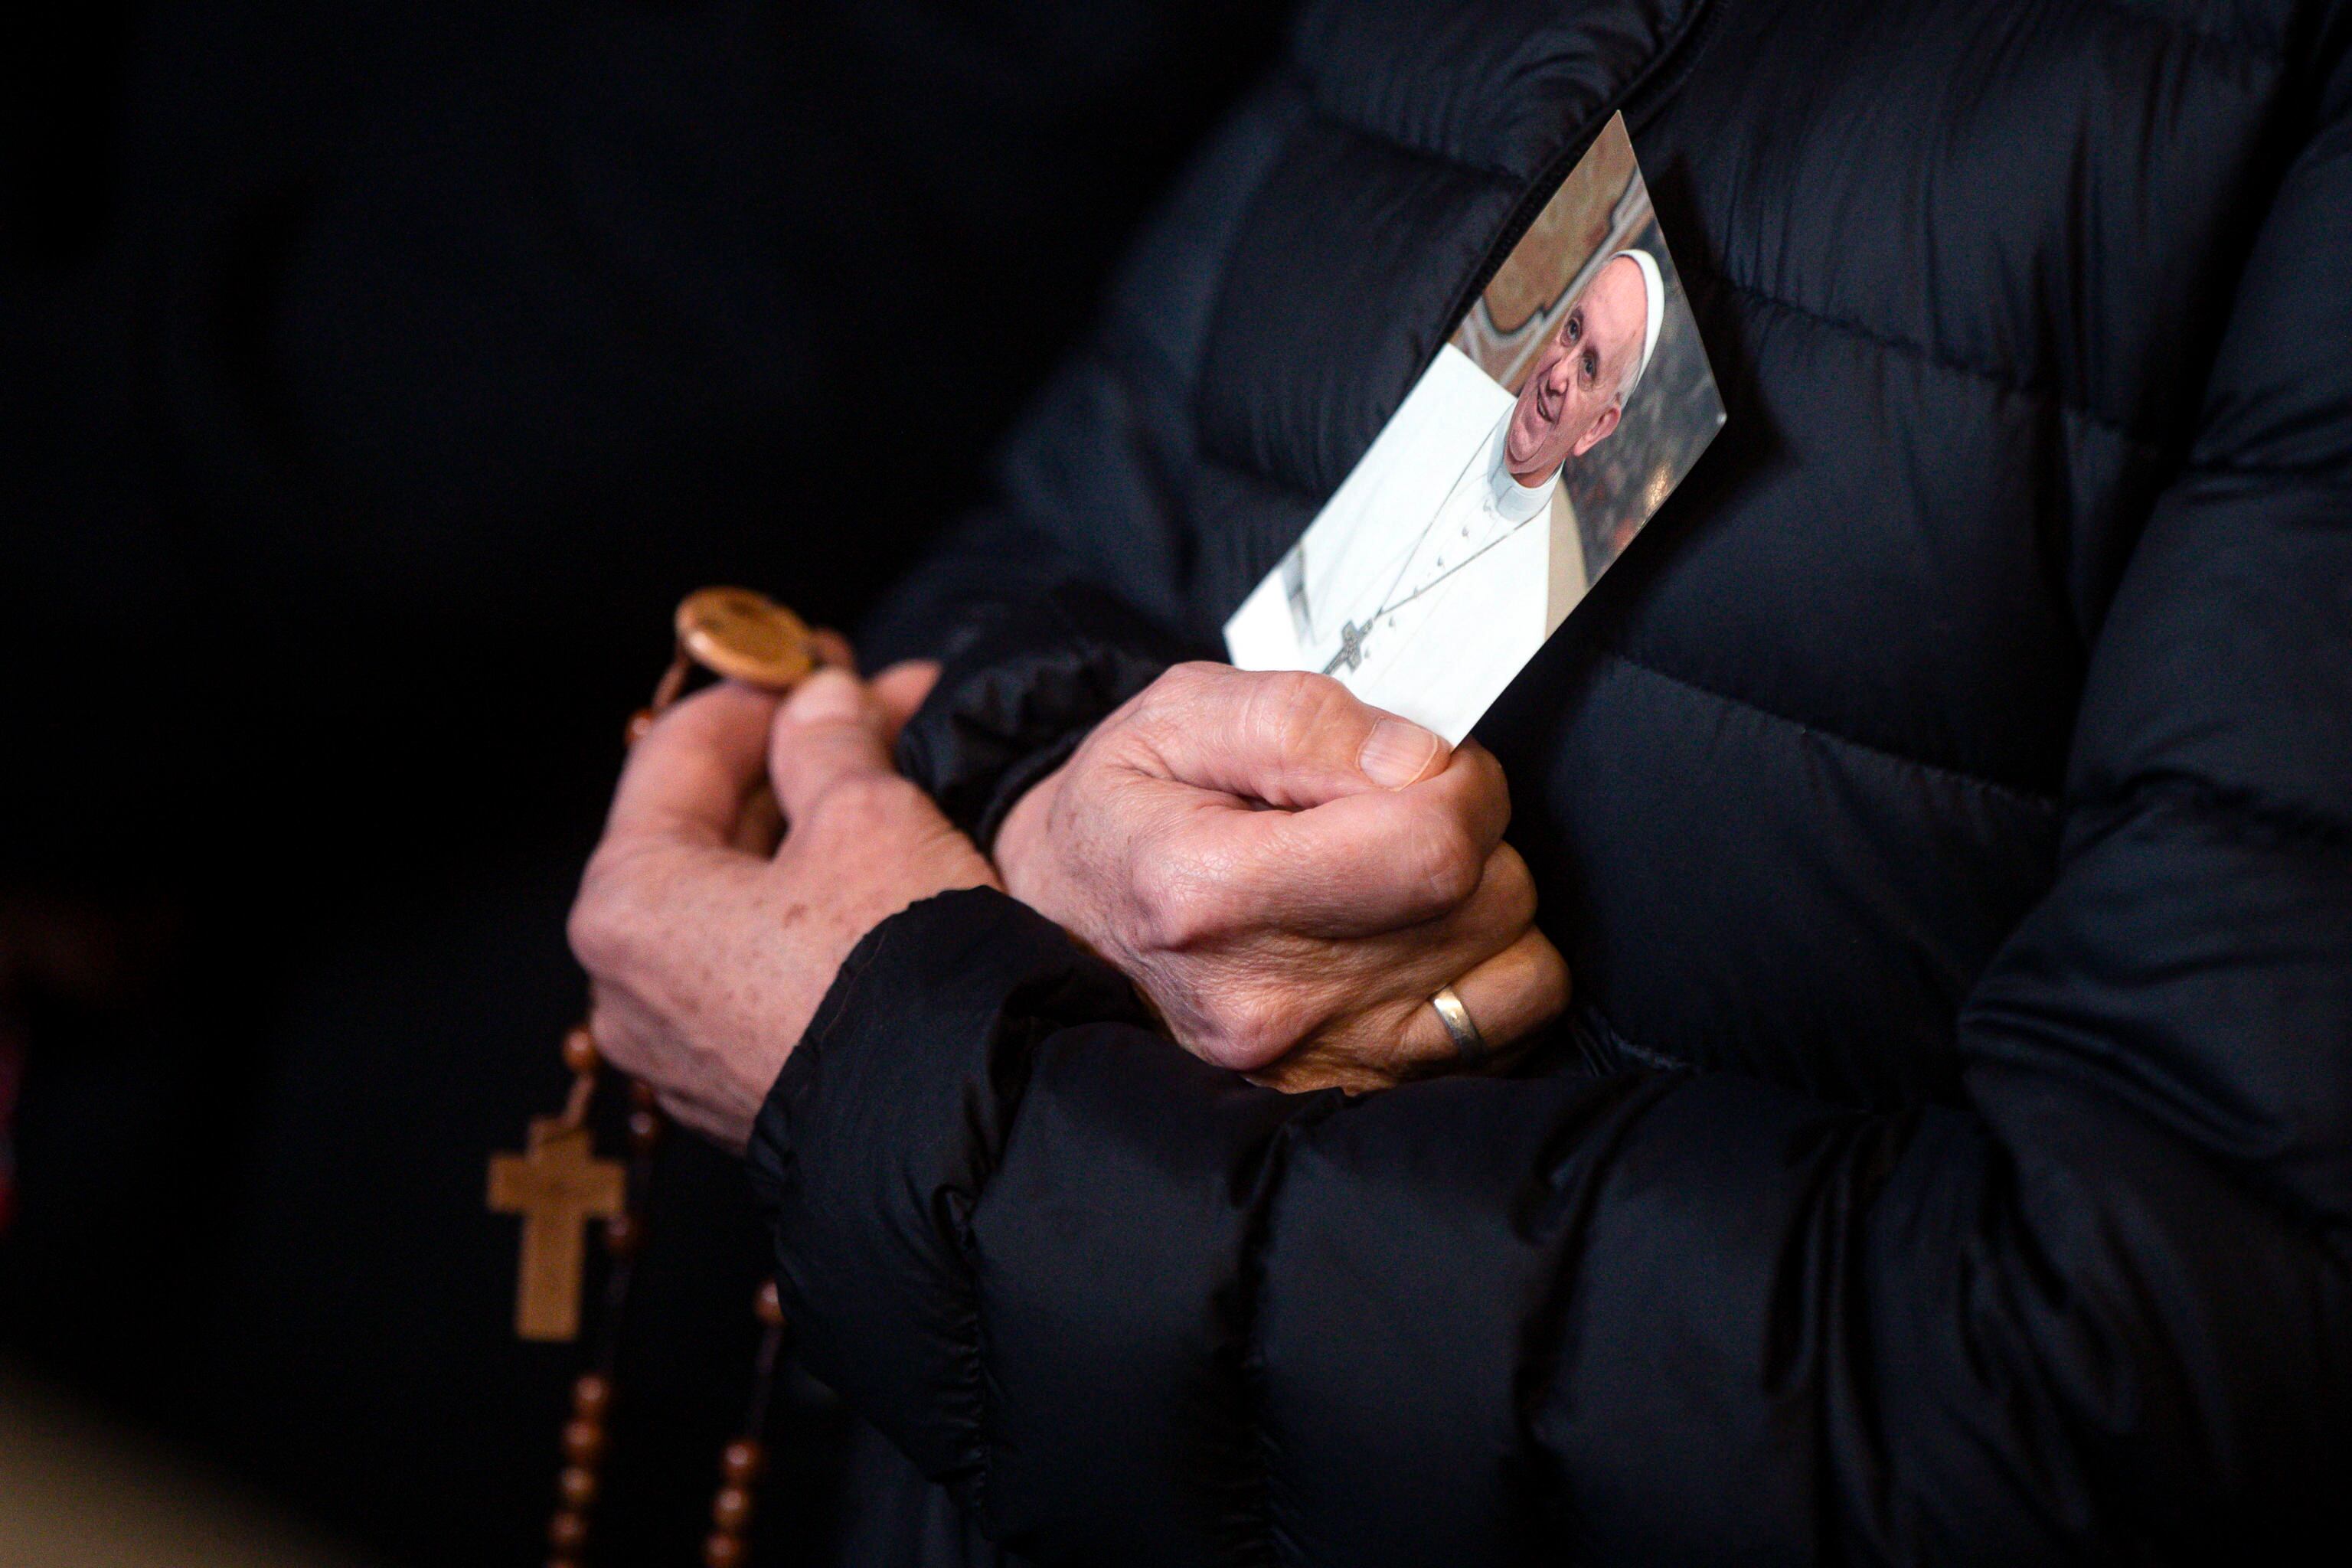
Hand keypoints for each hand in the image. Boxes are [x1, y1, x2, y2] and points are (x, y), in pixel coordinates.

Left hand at [568, 663, 992, 1148]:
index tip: (824, 659)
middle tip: (878, 709)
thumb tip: (824, 699)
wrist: (958, 1131)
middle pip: (706, 827)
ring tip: (901, 779)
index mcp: (624, 902)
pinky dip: (816, 909)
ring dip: (817, 830)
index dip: (760, 687)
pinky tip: (888, 870)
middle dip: (799, 760)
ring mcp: (681, 1047)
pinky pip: (763, 967)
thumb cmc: (893, 968)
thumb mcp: (870, 818)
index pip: (677, 750)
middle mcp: (627, 983)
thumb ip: (832, 740)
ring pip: (741, 900)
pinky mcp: (742, 1086)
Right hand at [993, 663, 1566, 1091]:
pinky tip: (1421, 935)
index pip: (1428, 848)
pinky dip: (1493, 966)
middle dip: (1471, 828)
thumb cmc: (1130, 814)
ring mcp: (1318, 1062)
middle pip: (1483, 898)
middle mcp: (1268, 1001)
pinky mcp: (1358, 1093)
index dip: (1458, 783)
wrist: (1067, 928)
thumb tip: (1419, 756)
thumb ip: (1299, 720)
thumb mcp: (1177, 718)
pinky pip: (1512, 1021)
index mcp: (1208, 894)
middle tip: (1395, 809)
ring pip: (1519, 963)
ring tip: (1400, 875)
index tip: (1418, 763)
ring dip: (1488, 900)